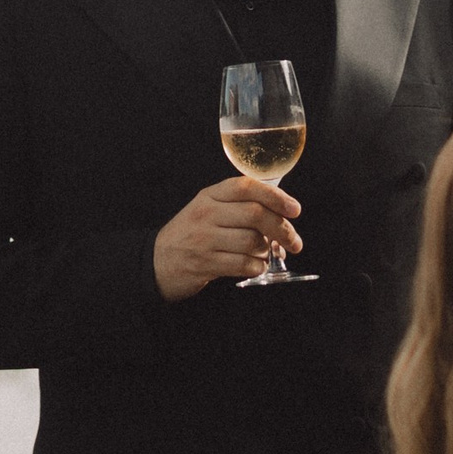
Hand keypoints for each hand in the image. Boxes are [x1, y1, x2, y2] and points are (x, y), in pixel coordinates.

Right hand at [152, 176, 299, 301]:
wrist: (157, 260)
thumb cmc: (191, 233)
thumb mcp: (208, 208)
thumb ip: (239, 205)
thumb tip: (281, 214)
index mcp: (210, 194)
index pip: (247, 187)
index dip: (275, 196)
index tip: (295, 209)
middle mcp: (207, 213)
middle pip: (255, 214)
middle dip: (282, 228)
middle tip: (294, 241)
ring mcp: (204, 239)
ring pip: (252, 241)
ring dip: (267, 250)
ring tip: (266, 254)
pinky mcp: (205, 263)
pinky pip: (243, 265)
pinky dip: (256, 267)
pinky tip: (255, 266)